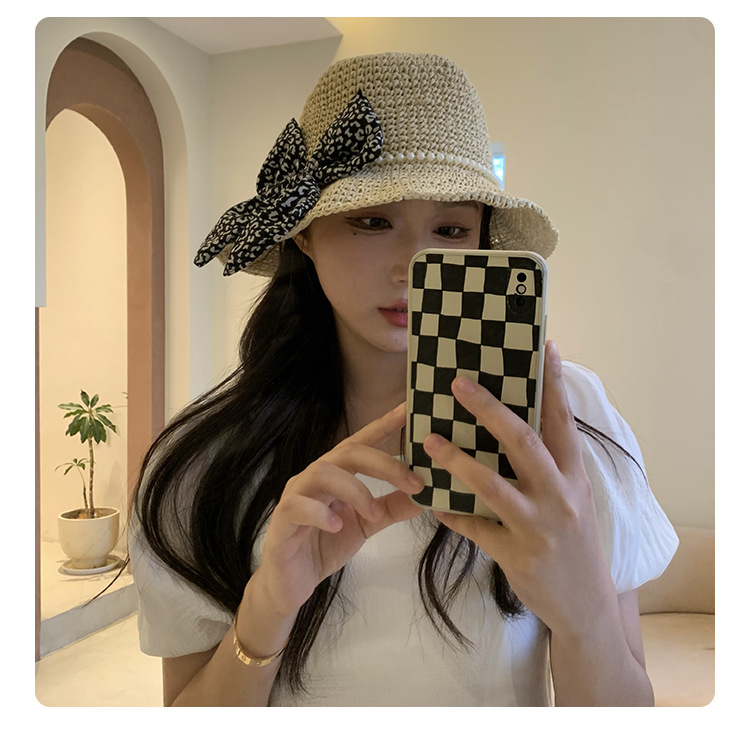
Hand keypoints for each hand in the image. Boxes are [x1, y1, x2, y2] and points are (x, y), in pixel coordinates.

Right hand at [254, 403, 424, 616]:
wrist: (291, 582)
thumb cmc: (326, 544)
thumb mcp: (367, 524)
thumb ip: (392, 507)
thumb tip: (426, 495)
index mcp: (338, 473)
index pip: (362, 442)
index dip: (384, 425)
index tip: (409, 410)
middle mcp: (316, 476)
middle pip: (348, 452)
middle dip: (384, 463)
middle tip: (414, 482)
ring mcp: (296, 494)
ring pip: (322, 472)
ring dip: (355, 489)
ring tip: (373, 512)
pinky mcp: (282, 519)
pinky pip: (297, 506)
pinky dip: (320, 512)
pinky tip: (337, 524)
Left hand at [425, 341, 616, 638]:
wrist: (585, 604)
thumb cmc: (573, 539)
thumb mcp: (573, 497)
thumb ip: (550, 463)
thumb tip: (517, 421)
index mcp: (574, 475)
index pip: (563, 421)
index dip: (553, 383)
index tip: (544, 346)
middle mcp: (559, 496)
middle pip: (523, 442)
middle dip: (489, 409)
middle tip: (458, 383)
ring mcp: (537, 527)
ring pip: (492, 485)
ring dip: (456, 460)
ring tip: (428, 441)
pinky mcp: (515, 555)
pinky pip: (474, 528)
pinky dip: (450, 512)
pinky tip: (430, 501)